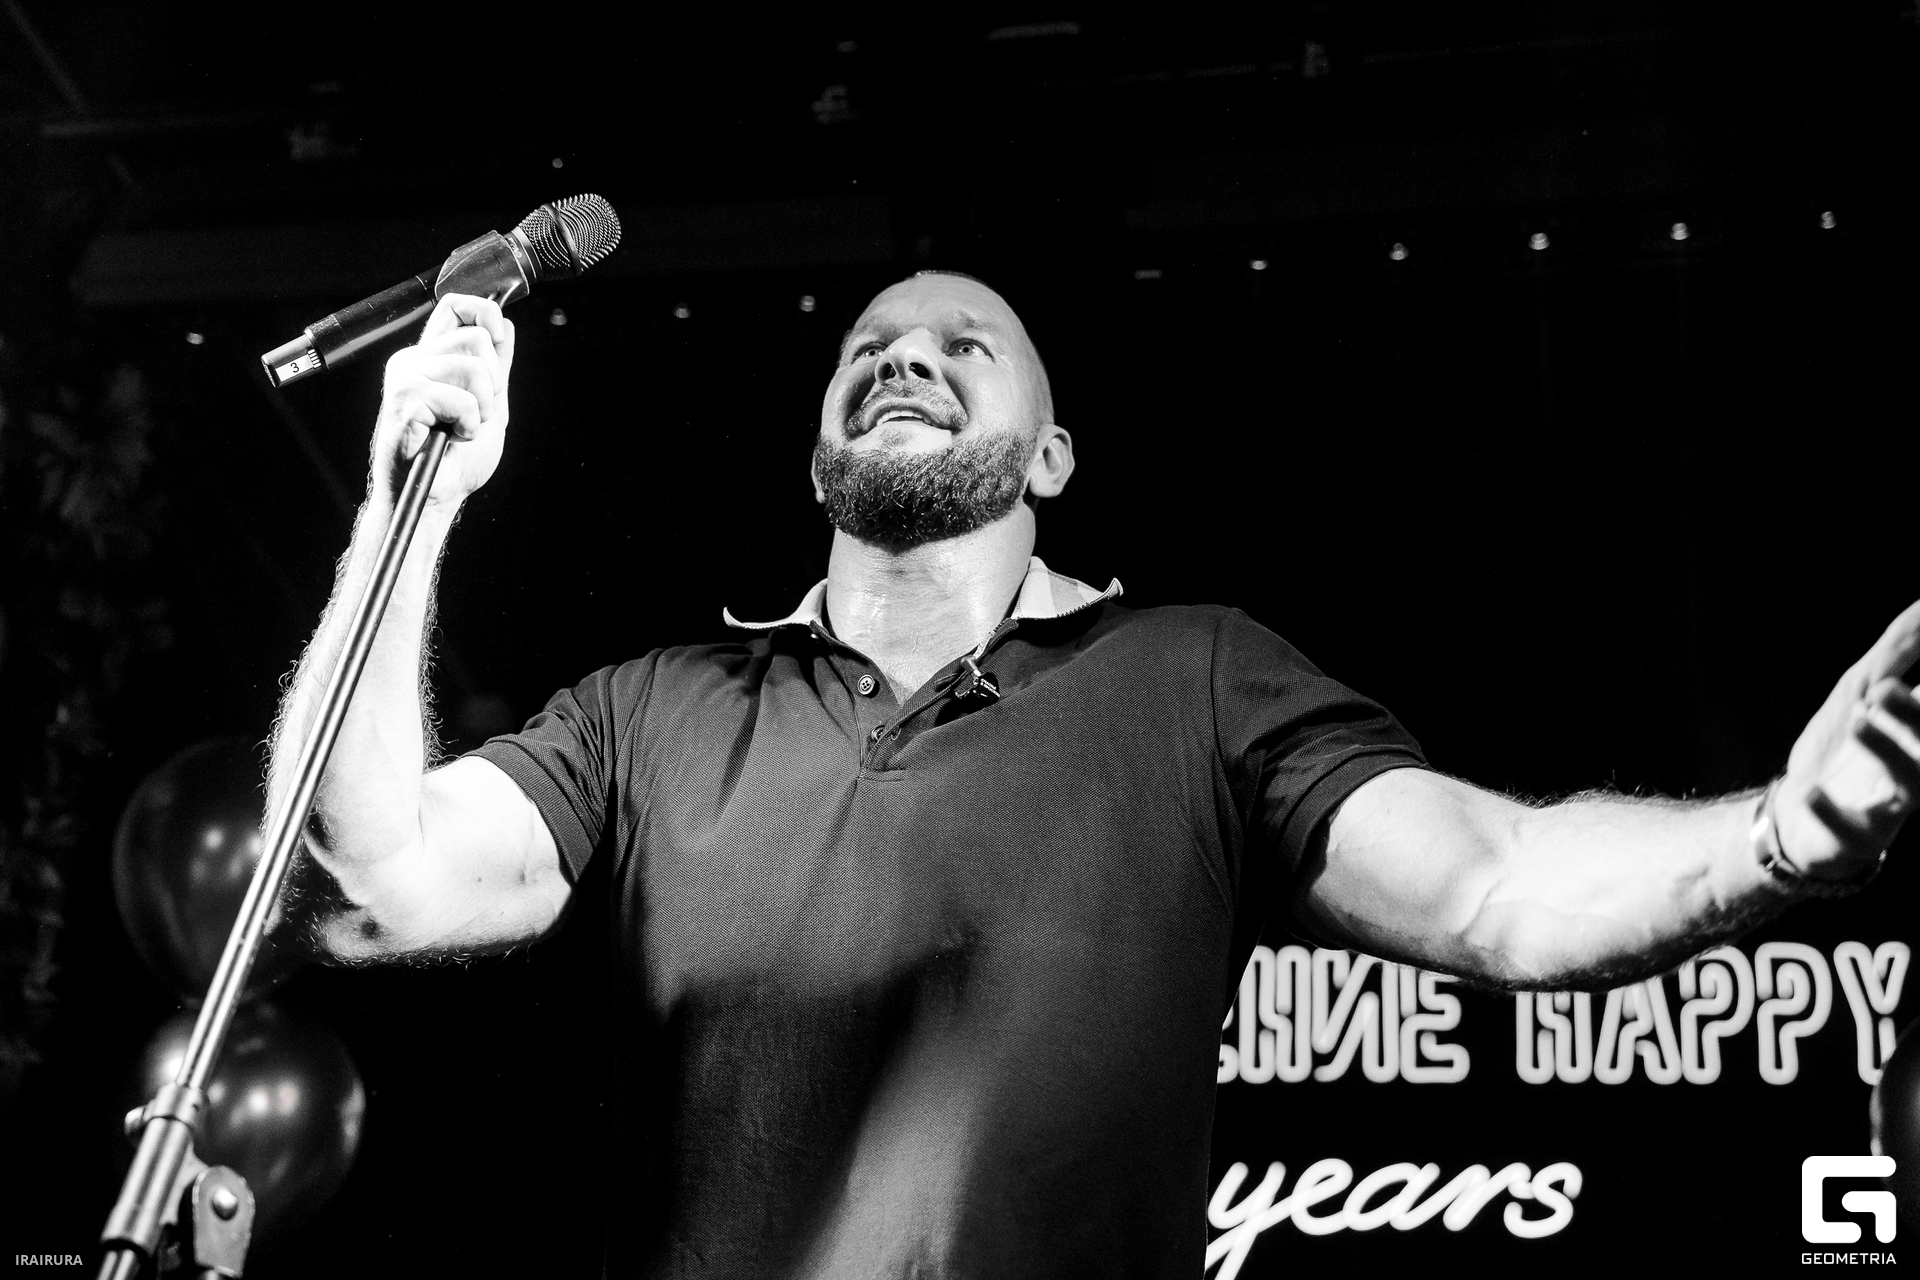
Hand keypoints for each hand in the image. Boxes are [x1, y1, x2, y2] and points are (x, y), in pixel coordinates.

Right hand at [370, 293, 514, 508]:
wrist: (436, 496)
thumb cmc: (456, 460)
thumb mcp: (489, 405)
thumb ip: (495, 368)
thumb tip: (505, 327)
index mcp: (430, 357)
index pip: (455, 306)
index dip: (484, 314)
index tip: (497, 343)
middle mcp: (413, 360)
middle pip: (476, 337)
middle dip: (493, 382)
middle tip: (475, 414)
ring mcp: (405, 377)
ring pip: (472, 367)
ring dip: (482, 407)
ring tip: (462, 428)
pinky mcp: (404, 399)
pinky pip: (462, 399)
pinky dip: (469, 424)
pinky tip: (453, 438)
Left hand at [1777, 599, 1919, 880]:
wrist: (1795, 814)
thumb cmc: (1840, 748)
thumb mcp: (1861, 688)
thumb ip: (1898, 648)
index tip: (1890, 683)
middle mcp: (1915, 772)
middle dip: (1916, 718)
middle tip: (1883, 686)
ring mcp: (1888, 809)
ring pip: (1905, 788)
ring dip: (1886, 751)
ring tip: (1858, 717)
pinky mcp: (1853, 838)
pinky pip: (1848, 830)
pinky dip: (1831, 812)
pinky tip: (1811, 793)